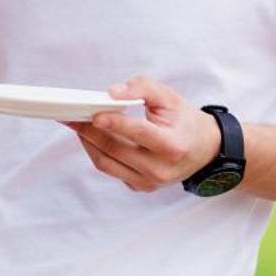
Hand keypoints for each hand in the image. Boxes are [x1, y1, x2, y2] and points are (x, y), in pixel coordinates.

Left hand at [66, 76, 222, 192]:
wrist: (204, 149)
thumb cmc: (184, 121)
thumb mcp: (169, 97)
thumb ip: (141, 88)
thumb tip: (111, 93)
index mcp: (172, 145)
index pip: (138, 133)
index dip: (115, 123)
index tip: (94, 113)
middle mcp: (160, 169)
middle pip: (115, 149)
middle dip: (88, 130)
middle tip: (70, 114)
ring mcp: (149, 182)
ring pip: (106, 163)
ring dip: (88, 142)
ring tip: (76, 124)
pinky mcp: (140, 187)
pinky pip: (111, 170)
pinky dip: (98, 152)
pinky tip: (92, 137)